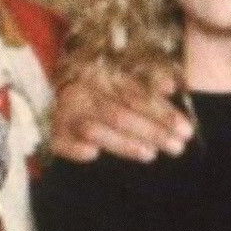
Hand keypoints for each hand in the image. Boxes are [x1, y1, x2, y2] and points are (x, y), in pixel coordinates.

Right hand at [48, 65, 193, 162]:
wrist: (44, 93)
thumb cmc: (94, 90)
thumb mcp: (118, 79)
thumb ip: (145, 83)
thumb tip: (172, 87)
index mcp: (103, 75)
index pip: (138, 94)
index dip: (163, 112)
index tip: (186, 128)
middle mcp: (84, 91)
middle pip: (121, 114)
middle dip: (152, 131)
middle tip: (177, 147)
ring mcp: (64, 113)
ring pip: (95, 129)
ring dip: (123, 143)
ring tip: (151, 154)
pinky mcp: (51, 133)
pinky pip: (60, 142)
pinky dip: (75, 148)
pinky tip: (93, 155)